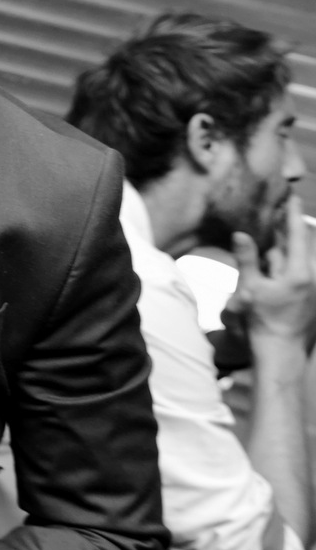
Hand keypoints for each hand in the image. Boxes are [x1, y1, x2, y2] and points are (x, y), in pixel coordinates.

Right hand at [230, 195, 315, 349]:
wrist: (281, 352)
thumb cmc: (263, 322)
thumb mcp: (249, 289)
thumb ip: (247, 260)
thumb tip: (242, 234)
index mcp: (299, 273)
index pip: (297, 235)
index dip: (292, 214)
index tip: (291, 197)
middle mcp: (312, 278)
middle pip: (300, 246)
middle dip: (287, 231)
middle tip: (276, 214)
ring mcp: (313, 288)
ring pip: (299, 261)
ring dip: (285, 250)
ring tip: (270, 241)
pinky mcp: (310, 297)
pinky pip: (299, 273)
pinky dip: (286, 264)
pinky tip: (273, 265)